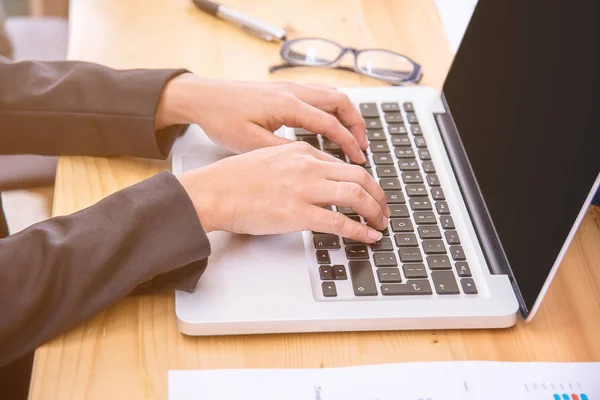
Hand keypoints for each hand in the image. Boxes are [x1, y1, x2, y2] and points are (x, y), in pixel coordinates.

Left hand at [155, 73, 367, 163]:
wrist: (203, 96)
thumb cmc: (222, 118)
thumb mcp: (251, 143)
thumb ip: (283, 151)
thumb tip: (311, 163)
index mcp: (288, 105)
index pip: (330, 123)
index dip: (348, 143)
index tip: (359, 160)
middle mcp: (293, 92)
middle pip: (340, 101)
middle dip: (357, 125)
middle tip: (363, 148)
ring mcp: (289, 88)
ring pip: (331, 95)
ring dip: (346, 115)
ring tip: (352, 137)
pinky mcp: (283, 90)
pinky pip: (318, 95)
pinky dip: (332, 109)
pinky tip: (330, 124)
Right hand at [177, 142, 389, 242]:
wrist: (213, 191)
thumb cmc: (233, 179)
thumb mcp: (269, 158)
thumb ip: (294, 166)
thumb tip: (312, 180)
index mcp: (301, 152)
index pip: (343, 164)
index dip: (362, 181)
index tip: (368, 193)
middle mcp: (308, 166)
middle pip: (360, 175)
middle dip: (378, 194)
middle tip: (383, 209)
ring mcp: (305, 189)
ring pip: (356, 195)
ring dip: (375, 211)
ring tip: (381, 223)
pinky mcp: (298, 213)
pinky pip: (340, 221)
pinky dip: (360, 230)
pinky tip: (369, 236)